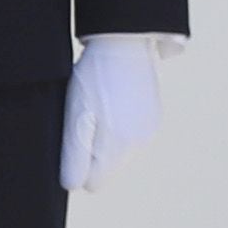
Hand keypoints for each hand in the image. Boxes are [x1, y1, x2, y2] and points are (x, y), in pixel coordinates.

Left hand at [56, 33, 167, 194]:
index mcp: (118, 147)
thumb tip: (74, 186)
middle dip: (93, 154)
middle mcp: (139, 144)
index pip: (93, 183)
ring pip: (120, 154)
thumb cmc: (93, 78)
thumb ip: (74, 157)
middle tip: (84, 118)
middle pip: (108, 169)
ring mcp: (150, 131)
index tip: (73, 139)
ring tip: (99, 106)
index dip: (78, 166)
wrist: (124, 41)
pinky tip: (113, 100)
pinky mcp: (154, 118)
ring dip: (107, 140)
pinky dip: (120, 126)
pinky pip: (131, 137)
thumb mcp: (75, 116)